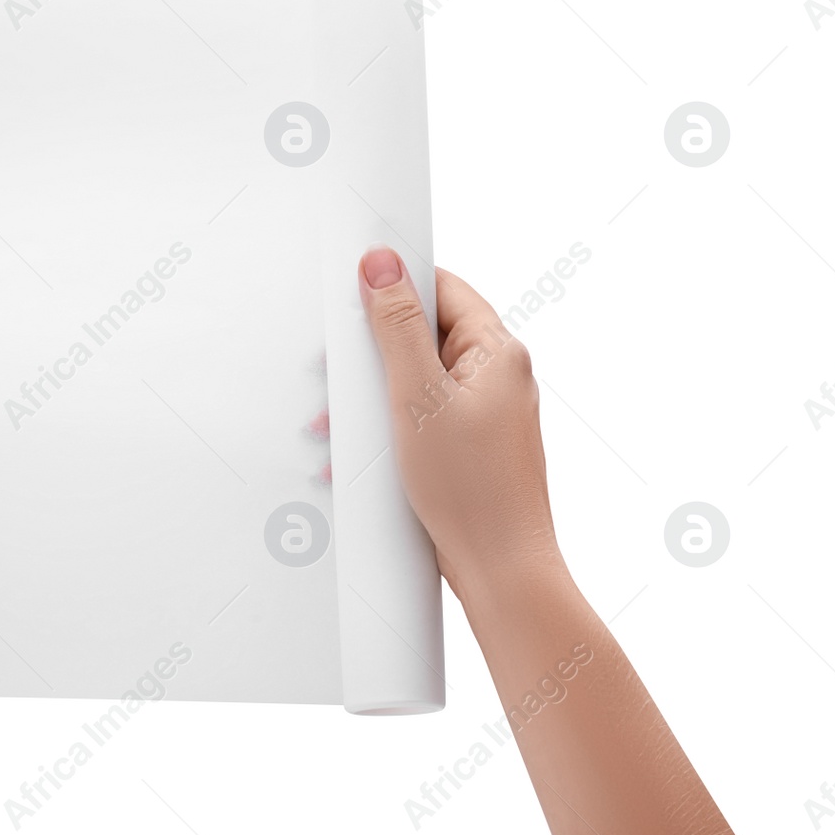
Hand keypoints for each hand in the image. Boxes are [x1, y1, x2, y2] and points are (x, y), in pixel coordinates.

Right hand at [356, 247, 559, 599]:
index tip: (352, 290)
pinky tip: (356, 453)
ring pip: (416, 380)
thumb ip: (397, 327)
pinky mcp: (470, 446)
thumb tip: (381, 264)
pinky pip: (421, 417)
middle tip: (332, 372)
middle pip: (424, 334)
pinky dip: (387, 427)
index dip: (395, 284)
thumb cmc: (473, 491)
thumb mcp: (418, 398)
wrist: (502, 571)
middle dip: (371, 353)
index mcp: (497, 352)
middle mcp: (498, 377)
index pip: (442, 288)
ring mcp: (485, 413)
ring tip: (332, 424)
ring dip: (371, 397)